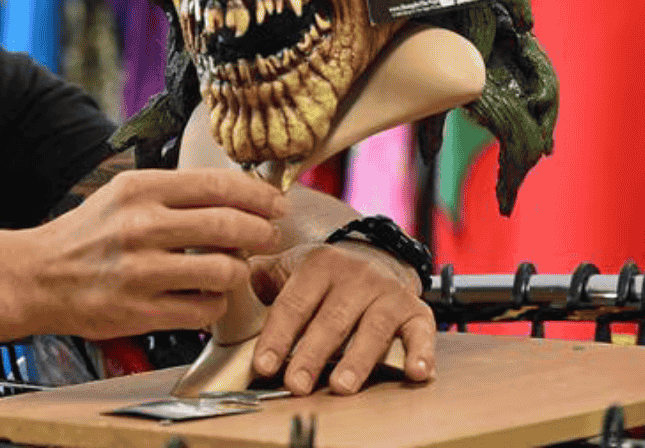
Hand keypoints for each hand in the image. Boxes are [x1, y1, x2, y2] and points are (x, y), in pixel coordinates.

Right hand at [25, 168, 285, 340]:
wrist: (38, 276)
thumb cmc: (87, 235)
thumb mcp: (123, 195)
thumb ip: (174, 192)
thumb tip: (237, 191)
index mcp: (140, 189)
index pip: (218, 185)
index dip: (258, 194)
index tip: (276, 203)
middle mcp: (141, 226)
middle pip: (229, 225)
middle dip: (261, 232)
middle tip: (269, 235)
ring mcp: (141, 271)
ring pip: (223, 271)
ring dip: (239, 271)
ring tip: (231, 268)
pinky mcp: (141, 311)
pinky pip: (203, 310)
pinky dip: (214, 304)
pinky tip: (205, 296)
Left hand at [247, 240, 435, 395]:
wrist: (374, 259)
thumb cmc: (321, 276)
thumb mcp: (288, 268)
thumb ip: (257, 279)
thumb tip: (221, 288)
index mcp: (317, 264)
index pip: (293, 303)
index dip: (277, 336)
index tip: (264, 365)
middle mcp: (355, 275)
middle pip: (331, 320)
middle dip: (311, 355)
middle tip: (296, 384)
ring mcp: (387, 292)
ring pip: (373, 328)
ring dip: (358, 359)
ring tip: (342, 386)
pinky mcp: (416, 310)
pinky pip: (421, 331)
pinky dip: (422, 352)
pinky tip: (417, 372)